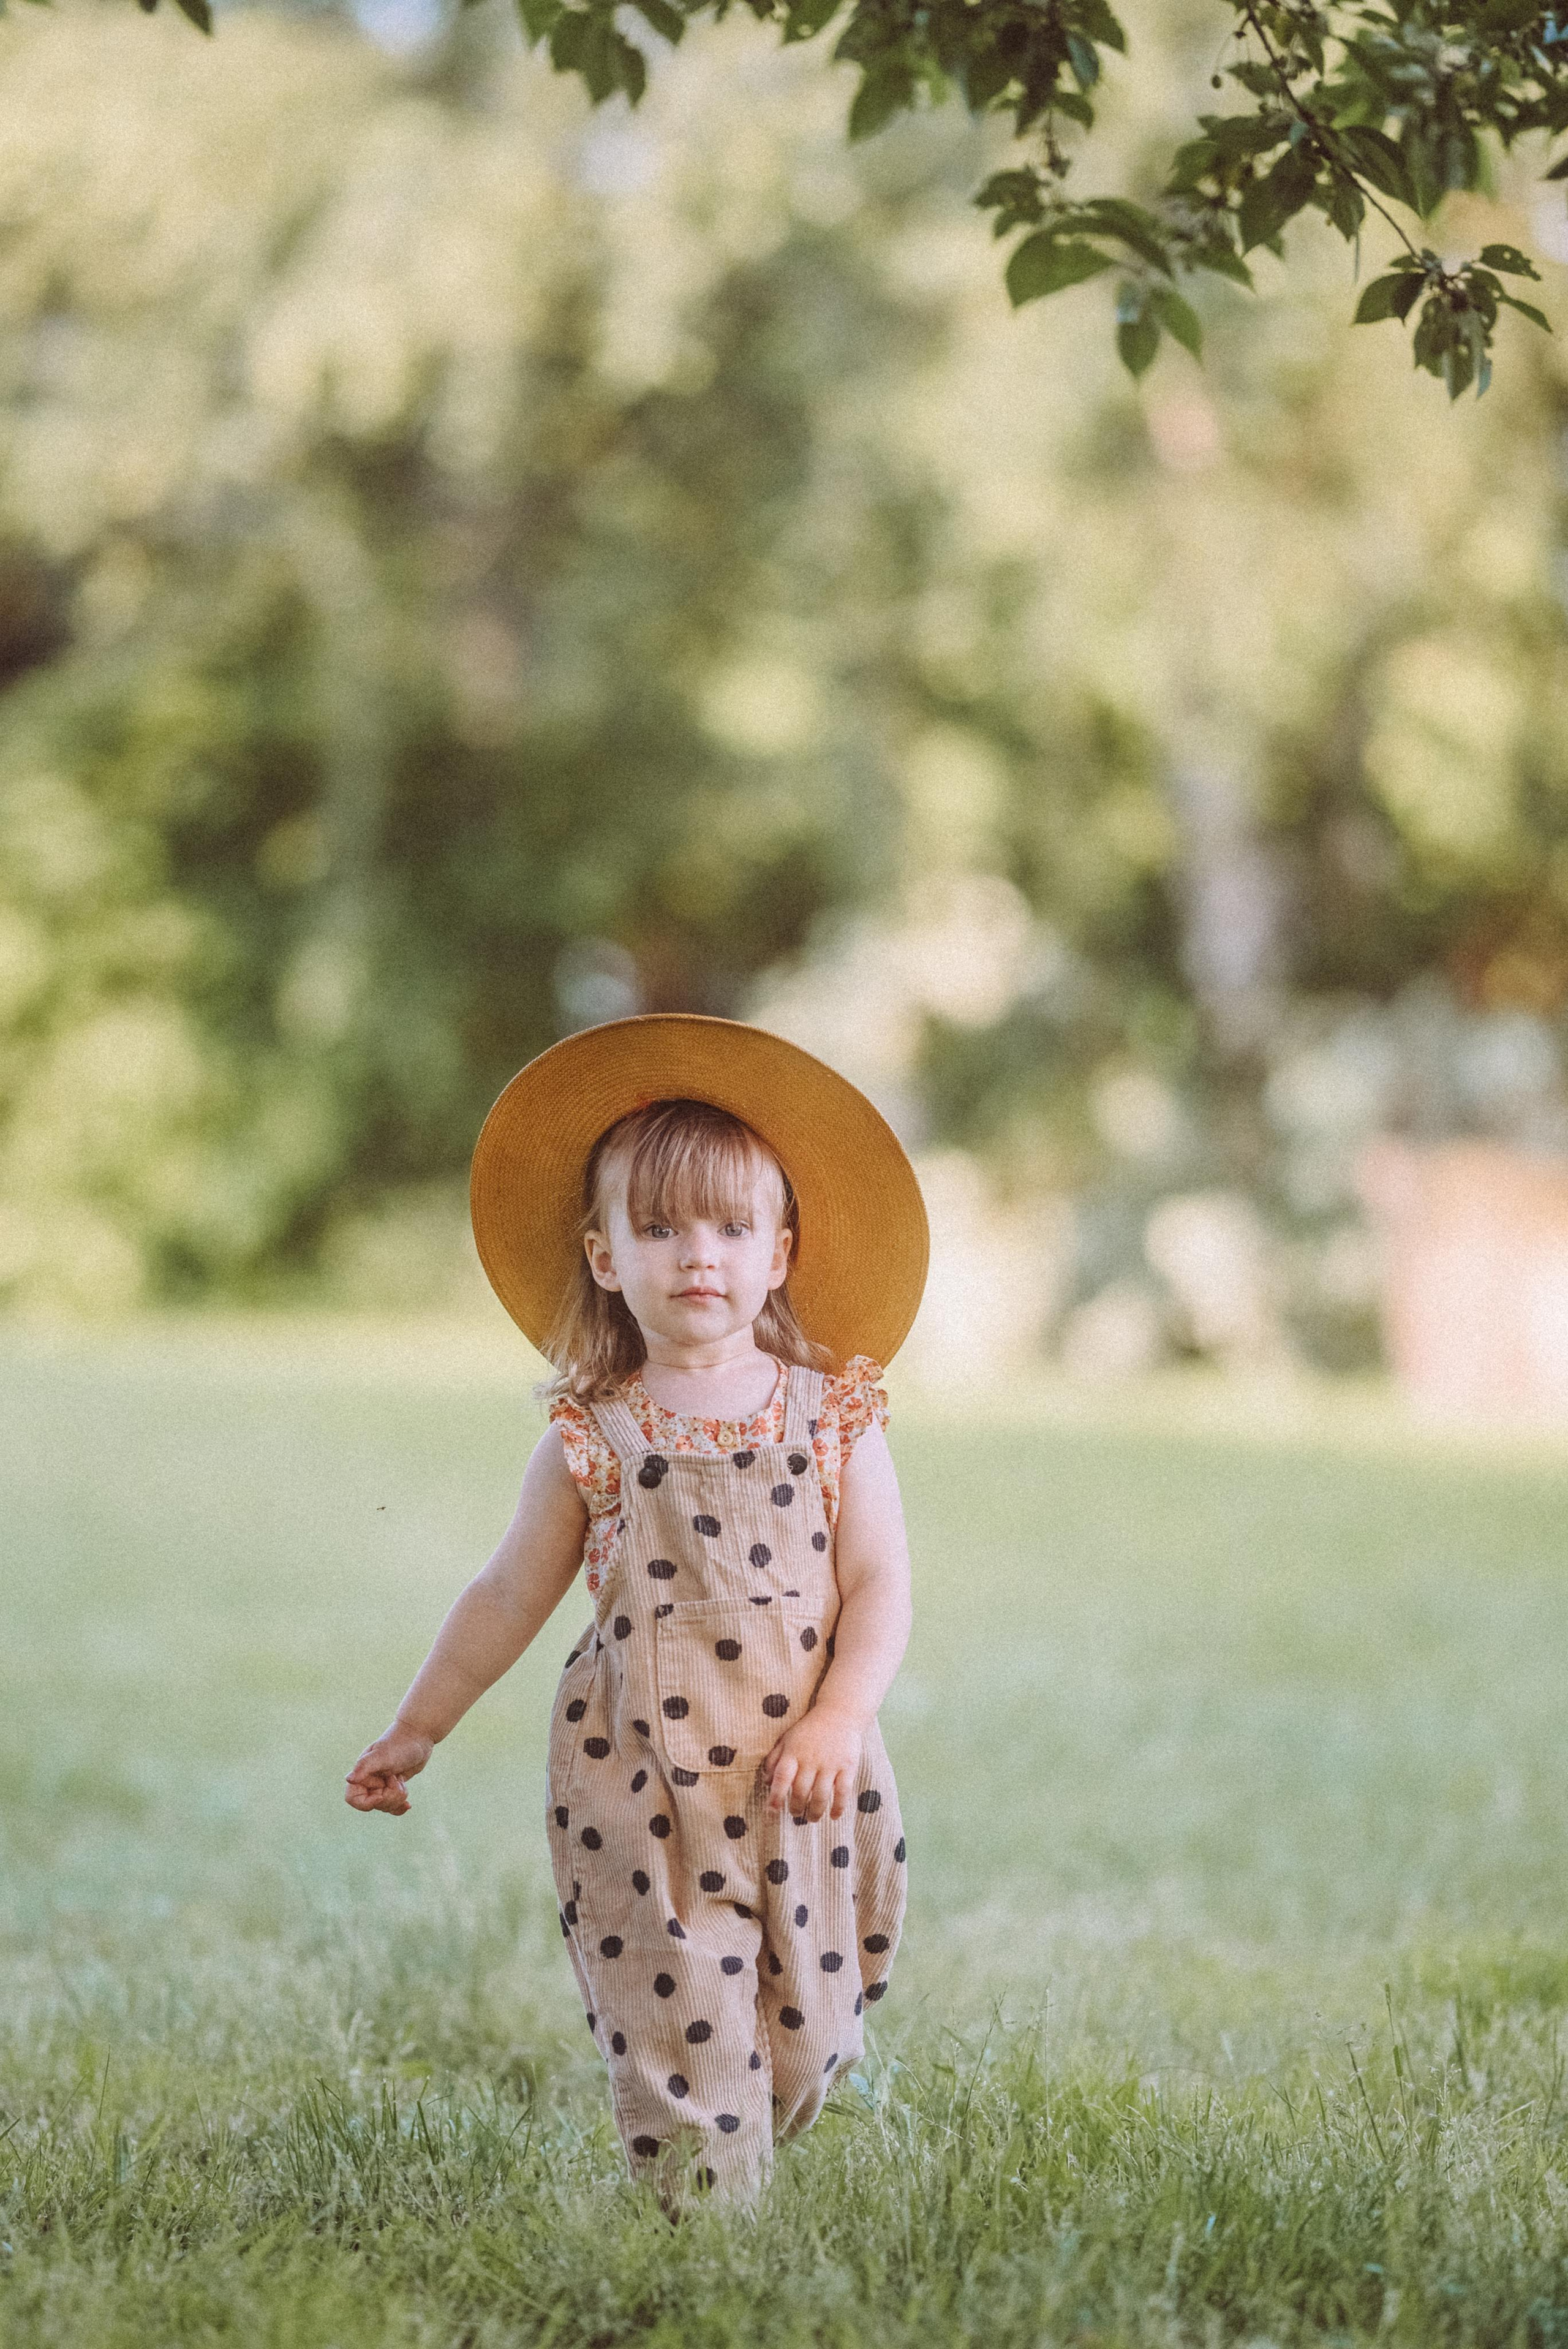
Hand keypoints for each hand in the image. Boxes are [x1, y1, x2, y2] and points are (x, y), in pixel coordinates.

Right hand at [344, 1723, 434, 1815]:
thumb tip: (349, 1779)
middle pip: (373, 1805)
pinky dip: (399, 1806)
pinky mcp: (393, 1785)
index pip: (353, 1799)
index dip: (366, 1803)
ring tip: (402, 1780)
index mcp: (361, 1771)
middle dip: (389, 1797)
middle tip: (397, 1779)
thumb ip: (365, 1766)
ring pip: (384, 1805)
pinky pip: (393, 1804)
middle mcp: (369, 1779)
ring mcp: (382, 1783)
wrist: (419, 1734)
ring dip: (397, 1798)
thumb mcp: (382, 1755)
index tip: (381, 1795)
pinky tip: (408, 1805)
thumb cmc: (400, 1743)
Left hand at [763, 1705, 863, 1822]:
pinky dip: (838, 1807)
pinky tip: (834, 1816)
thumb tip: (766, 1782)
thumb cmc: (809, 1729)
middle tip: (796, 1814)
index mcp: (793, 1752)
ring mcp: (830, 1764)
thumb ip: (774, 1759)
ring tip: (812, 1818)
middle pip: (801, 1791)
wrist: (839, 1712)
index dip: (775, 1797)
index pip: (782, 1778)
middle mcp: (811, 1759)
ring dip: (815, 1812)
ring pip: (821, 1796)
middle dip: (797, 1808)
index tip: (771, 1813)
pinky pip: (843, 1792)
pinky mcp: (847, 1766)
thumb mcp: (787, 1739)